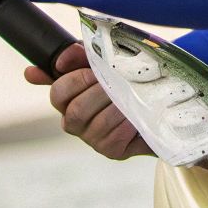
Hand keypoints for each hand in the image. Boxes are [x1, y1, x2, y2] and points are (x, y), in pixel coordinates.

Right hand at [25, 43, 153, 159]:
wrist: (155, 102)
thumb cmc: (121, 78)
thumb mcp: (99, 62)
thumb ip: (77, 57)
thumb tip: (52, 63)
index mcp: (67, 101)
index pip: (58, 93)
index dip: (76, 79)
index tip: (94, 69)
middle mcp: (74, 123)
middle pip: (77, 110)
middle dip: (100, 90)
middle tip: (117, 78)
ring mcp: (93, 139)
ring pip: (100, 122)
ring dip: (118, 104)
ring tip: (130, 91)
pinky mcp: (113, 150)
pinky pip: (118, 134)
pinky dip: (129, 118)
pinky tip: (137, 109)